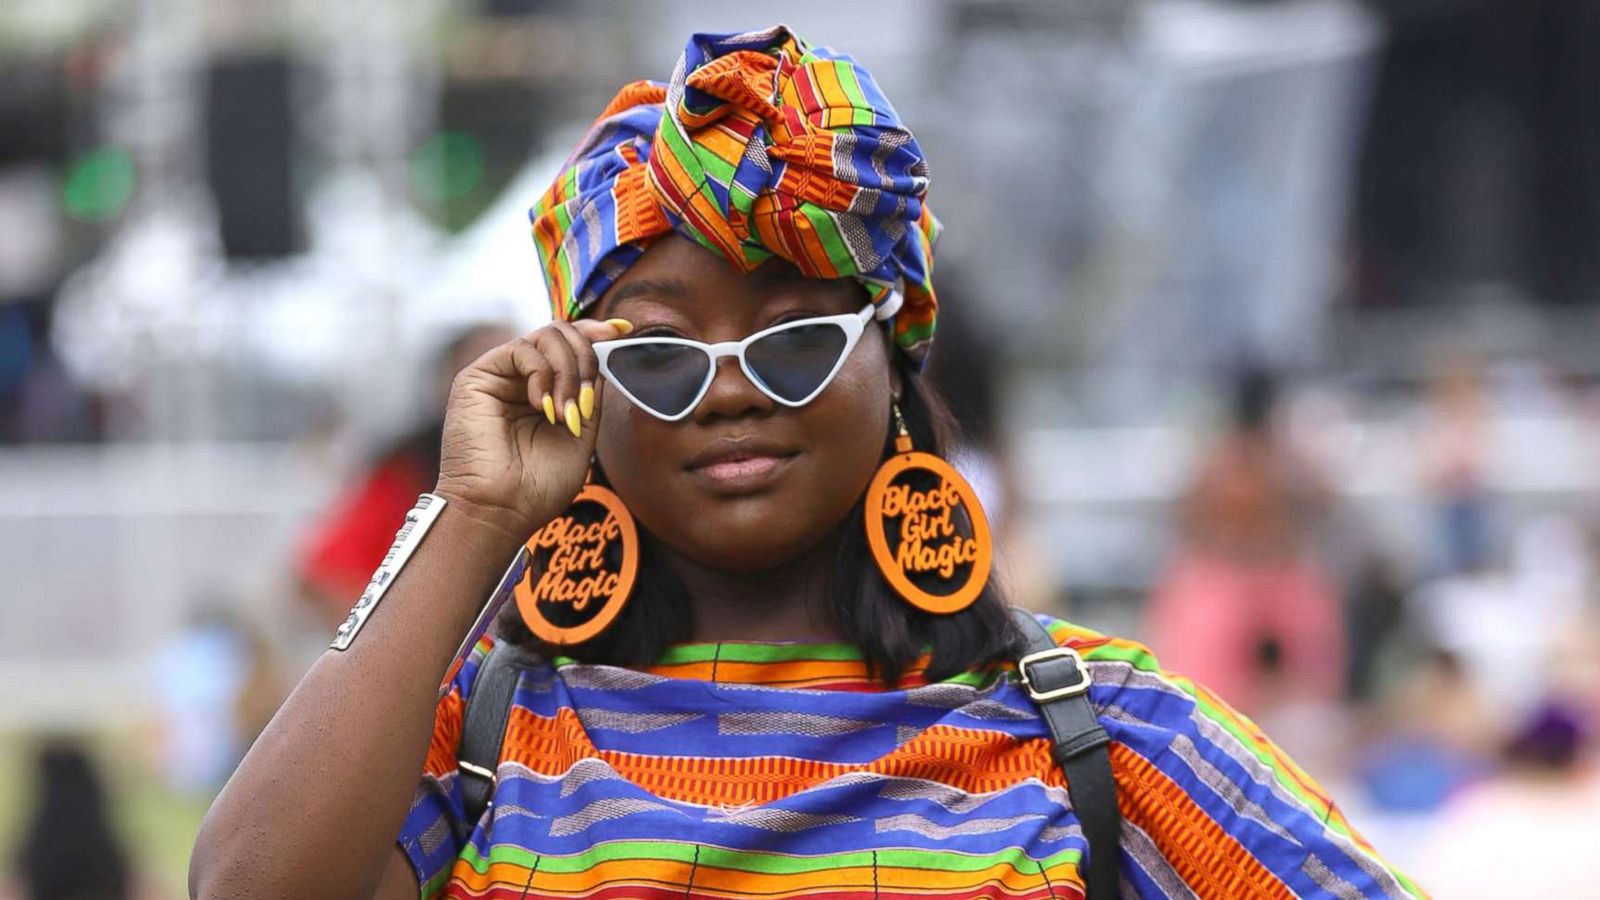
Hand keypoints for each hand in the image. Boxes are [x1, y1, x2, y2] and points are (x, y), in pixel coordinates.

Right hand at [433, 317, 631, 541]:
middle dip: (586, 361)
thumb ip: (590, 393)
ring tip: (565, 414)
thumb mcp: (581, 433)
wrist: (501, 512)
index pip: (570, 346)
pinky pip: (522, 349)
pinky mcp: (477, 377)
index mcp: (544, 391)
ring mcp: (499, 376)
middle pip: (563, 335)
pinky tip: (543, 407)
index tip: (622, 330)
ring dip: (568, 372)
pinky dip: (543, 374)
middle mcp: (521, 379)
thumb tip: (602, 353)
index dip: (596, 333)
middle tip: (585, 403)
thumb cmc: (538, 487)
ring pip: (547, 336)